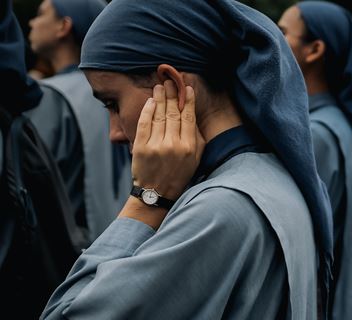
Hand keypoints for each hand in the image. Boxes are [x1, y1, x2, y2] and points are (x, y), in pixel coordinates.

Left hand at [131, 80, 204, 201]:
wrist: (157, 193)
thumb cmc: (179, 175)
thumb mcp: (195, 159)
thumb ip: (196, 139)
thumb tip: (191, 117)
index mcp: (189, 147)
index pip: (189, 118)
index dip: (188, 101)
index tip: (187, 88)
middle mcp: (173, 145)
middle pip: (173, 113)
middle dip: (172, 95)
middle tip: (171, 81)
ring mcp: (156, 146)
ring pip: (159, 116)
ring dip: (160, 98)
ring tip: (160, 86)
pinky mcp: (141, 147)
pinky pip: (145, 123)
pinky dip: (148, 110)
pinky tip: (151, 101)